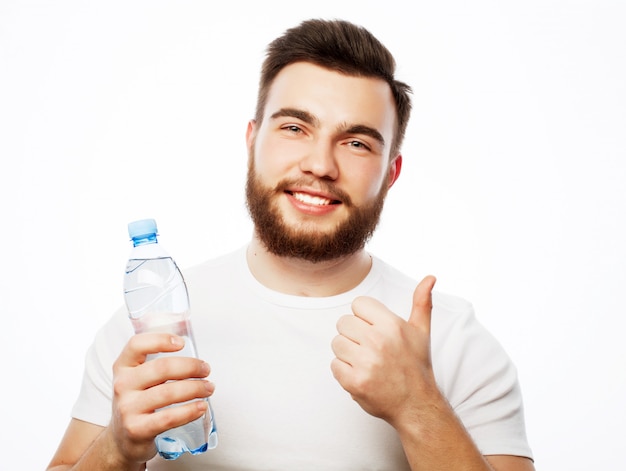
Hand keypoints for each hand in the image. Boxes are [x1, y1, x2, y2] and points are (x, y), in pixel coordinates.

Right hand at [106, 333, 213, 464]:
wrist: (122, 439)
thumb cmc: (138, 402)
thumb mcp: (138, 378)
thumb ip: (156, 363)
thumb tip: (193, 352)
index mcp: (123, 366)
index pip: (137, 345)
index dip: (161, 340)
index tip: (182, 343)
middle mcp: (122, 385)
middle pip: (161, 368)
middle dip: (190, 367)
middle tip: (205, 370)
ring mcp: (127, 408)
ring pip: (168, 393)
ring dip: (195, 388)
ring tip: (208, 388)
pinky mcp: (137, 429)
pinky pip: (168, 418)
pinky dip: (189, 411)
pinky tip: (201, 407)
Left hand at [330, 275, 437, 426]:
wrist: (416, 404)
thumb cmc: (416, 365)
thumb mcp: (421, 331)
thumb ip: (422, 302)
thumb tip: (430, 277)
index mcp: (391, 325)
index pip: (358, 304)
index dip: (364, 317)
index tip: (375, 330)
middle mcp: (378, 341)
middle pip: (343, 322)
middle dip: (354, 335)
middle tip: (370, 348)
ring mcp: (365, 363)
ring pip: (336, 343)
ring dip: (347, 353)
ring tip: (365, 361)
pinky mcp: (354, 382)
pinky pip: (334, 365)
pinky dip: (343, 371)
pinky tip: (361, 374)